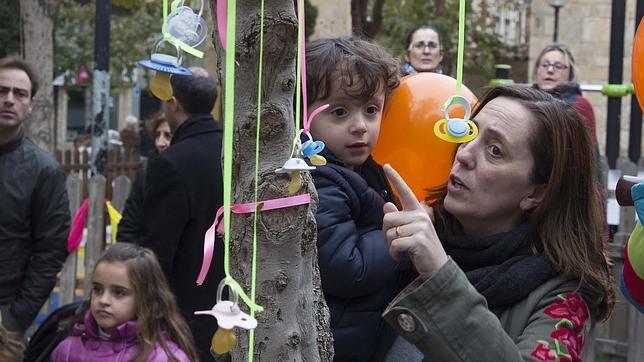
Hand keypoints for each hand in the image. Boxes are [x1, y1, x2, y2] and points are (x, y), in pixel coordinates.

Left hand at [382, 164, 447, 279]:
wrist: (437, 267)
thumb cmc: (422, 248)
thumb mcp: (411, 231)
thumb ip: (399, 218)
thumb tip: (387, 205)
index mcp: (418, 211)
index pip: (405, 192)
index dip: (395, 178)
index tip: (386, 166)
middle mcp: (420, 216)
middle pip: (388, 218)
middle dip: (386, 234)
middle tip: (394, 243)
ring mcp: (420, 227)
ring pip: (390, 232)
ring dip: (390, 245)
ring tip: (400, 251)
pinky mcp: (418, 240)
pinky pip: (394, 244)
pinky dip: (393, 254)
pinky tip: (400, 257)